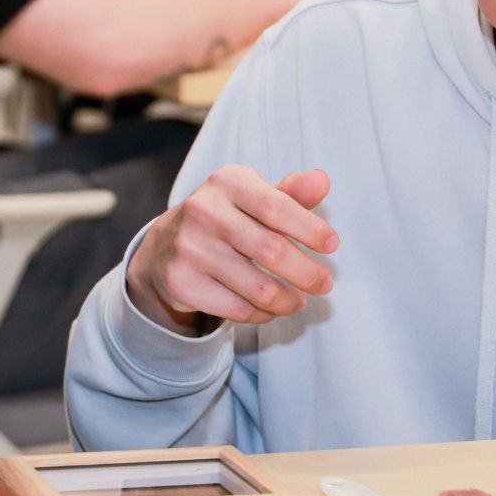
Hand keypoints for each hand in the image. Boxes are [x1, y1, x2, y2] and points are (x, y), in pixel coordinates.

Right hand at [127, 167, 337, 334]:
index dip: (310, 229)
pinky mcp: (183, 283)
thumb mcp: (253, 196)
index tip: (332, 245)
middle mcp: (204, 211)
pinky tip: (271, 308)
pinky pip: (239, 310)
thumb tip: (322, 181)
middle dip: (308, 273)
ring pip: (259, 289)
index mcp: (227, 183)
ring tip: (299, 301)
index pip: (276, 206)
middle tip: (324, 284)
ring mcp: (190, 249)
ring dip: (289, 301)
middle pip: (271, 251)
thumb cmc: (225, 217)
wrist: (164, 245)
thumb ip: (290, 192)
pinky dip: (264, 314)